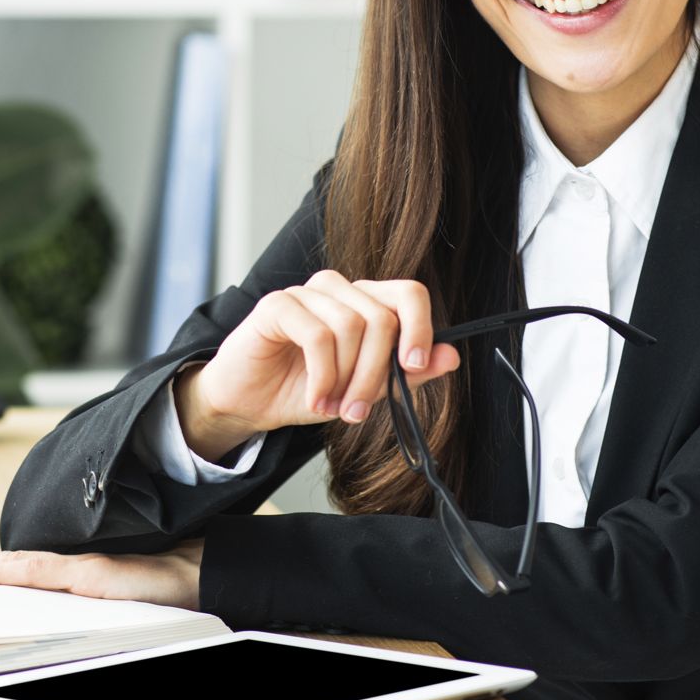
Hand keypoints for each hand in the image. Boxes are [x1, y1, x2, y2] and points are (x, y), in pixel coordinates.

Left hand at [0, 539, 203, 611]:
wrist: (204, 575)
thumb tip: (41, 615)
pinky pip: (41, 574)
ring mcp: (77, 569)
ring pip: (10, 567)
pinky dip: (6, 574)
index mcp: (66, 577)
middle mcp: (66, 568)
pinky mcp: (93, 575)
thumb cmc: (163, 591)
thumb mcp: (110, 603)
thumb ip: (76, 602)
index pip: (8, 572)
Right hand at [178, 269, 461, 452]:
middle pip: (382, 317)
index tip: (413, 367)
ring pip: (352, 326)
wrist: (249, 402)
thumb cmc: (304, 389)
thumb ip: (406, 372)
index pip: (408, 294)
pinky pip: (317, 335)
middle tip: (358, 410)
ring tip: (332, 404)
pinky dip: (322, 376)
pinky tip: (315, 397)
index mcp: (363, 301)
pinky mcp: (277, 304)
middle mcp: (337, 289)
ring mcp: (306, 292)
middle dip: (375, 373)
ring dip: (346, 378)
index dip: (420, 328)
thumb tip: (450, 355)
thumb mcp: (363, 388)